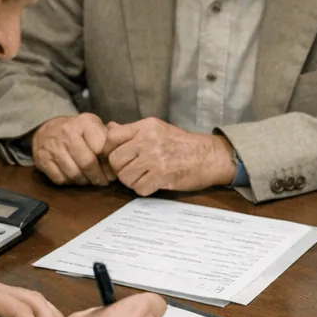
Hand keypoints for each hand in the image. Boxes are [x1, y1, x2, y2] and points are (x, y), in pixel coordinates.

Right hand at [32, 113, 114, 185]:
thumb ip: (109, 136)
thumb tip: (123, 150)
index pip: (101, 148)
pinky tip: (76, 178)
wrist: (47, 129)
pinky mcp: (42, 159)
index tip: (114, 170)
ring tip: (90, 180)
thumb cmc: (77, 130)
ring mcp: (53, 146)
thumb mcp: (94, 126)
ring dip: (85, 181)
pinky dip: (70, 182)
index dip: (109, 162)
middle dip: (98, 177)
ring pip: (74, 174)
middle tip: (104, 181)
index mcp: (84, 122)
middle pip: (87, 163)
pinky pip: (60, 179)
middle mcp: (67, 132)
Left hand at [103, 118, 235, 195]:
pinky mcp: (162, 176)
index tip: (118, 156)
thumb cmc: (181, 144)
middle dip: (121, 169)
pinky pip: (139, 188)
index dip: (109, 150)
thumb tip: (108, 128)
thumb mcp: (156, 128)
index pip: (111, 137)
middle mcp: (148, 140)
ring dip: (132, 181)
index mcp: (145, 127)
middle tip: (132, 170)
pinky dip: (144, 189)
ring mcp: (155, 159)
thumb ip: (132, 130)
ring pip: (125, 177)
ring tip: (143, 177)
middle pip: (115, 160)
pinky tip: (152, 183)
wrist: (208, 156)